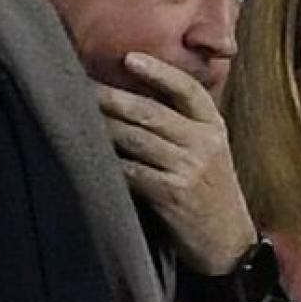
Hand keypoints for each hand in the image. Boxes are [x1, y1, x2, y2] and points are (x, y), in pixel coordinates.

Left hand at [95, 52, 256, 274]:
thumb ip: (184, 126)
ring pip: (135, 139)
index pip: (188, 90)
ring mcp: (189, 169)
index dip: (159, 72)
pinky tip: (86, 157)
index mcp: (214, 128)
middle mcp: (204, 143)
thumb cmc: (210, 194)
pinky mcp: (172, 195)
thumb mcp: (211, 153)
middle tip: (78, 85)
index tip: (129, 58)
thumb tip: (135, 101)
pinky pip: (130, 172)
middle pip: (150, 112)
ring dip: (101, 127)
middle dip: (111, 97)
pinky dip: (106, 163)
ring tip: (72, 116)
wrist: (228, 243)